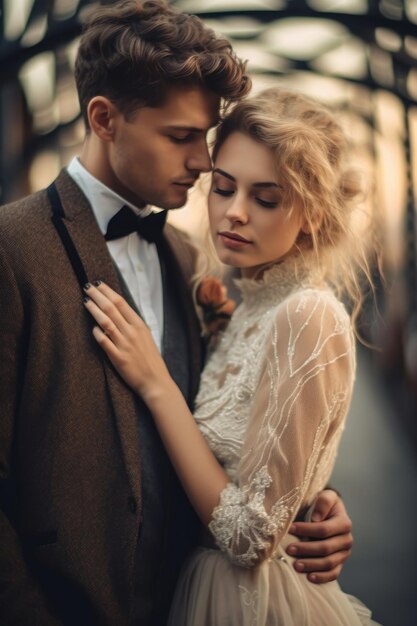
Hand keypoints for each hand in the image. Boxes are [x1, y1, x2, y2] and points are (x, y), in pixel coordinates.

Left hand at [83, 281, 171, 401]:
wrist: (155, 381)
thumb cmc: (150, 359)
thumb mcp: (145, 337)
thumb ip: (132, 325)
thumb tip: (117, 312)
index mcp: (140, 325)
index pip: (121, 302)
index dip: (108, 291)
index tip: (98, 284)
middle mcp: (132, 332)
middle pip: (111, 308)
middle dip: (98, 295)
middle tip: (87, 287)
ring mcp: (125, 345)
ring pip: (106, 322)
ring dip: (94, 310)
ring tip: (86, 301)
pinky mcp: (118, 358)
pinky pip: (104, 342)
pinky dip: (97, 332)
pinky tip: (92, 327)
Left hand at [286, 490, 352, 583]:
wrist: (331, 514)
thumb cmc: (324, 505)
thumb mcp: (327, 496)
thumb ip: (323, 501)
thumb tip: (316, 518)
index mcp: (344, 523)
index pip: (323, 529)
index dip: (306, 530)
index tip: (290, 529)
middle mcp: (347, 540)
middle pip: (325, 548)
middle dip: (306, 549)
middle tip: (289, 549)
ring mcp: (344, 553)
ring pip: (329, 563)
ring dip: (311, 565)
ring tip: (295, 565)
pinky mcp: (340, 563)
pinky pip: (333, 574)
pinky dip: (322, 577)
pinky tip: (309, 577)